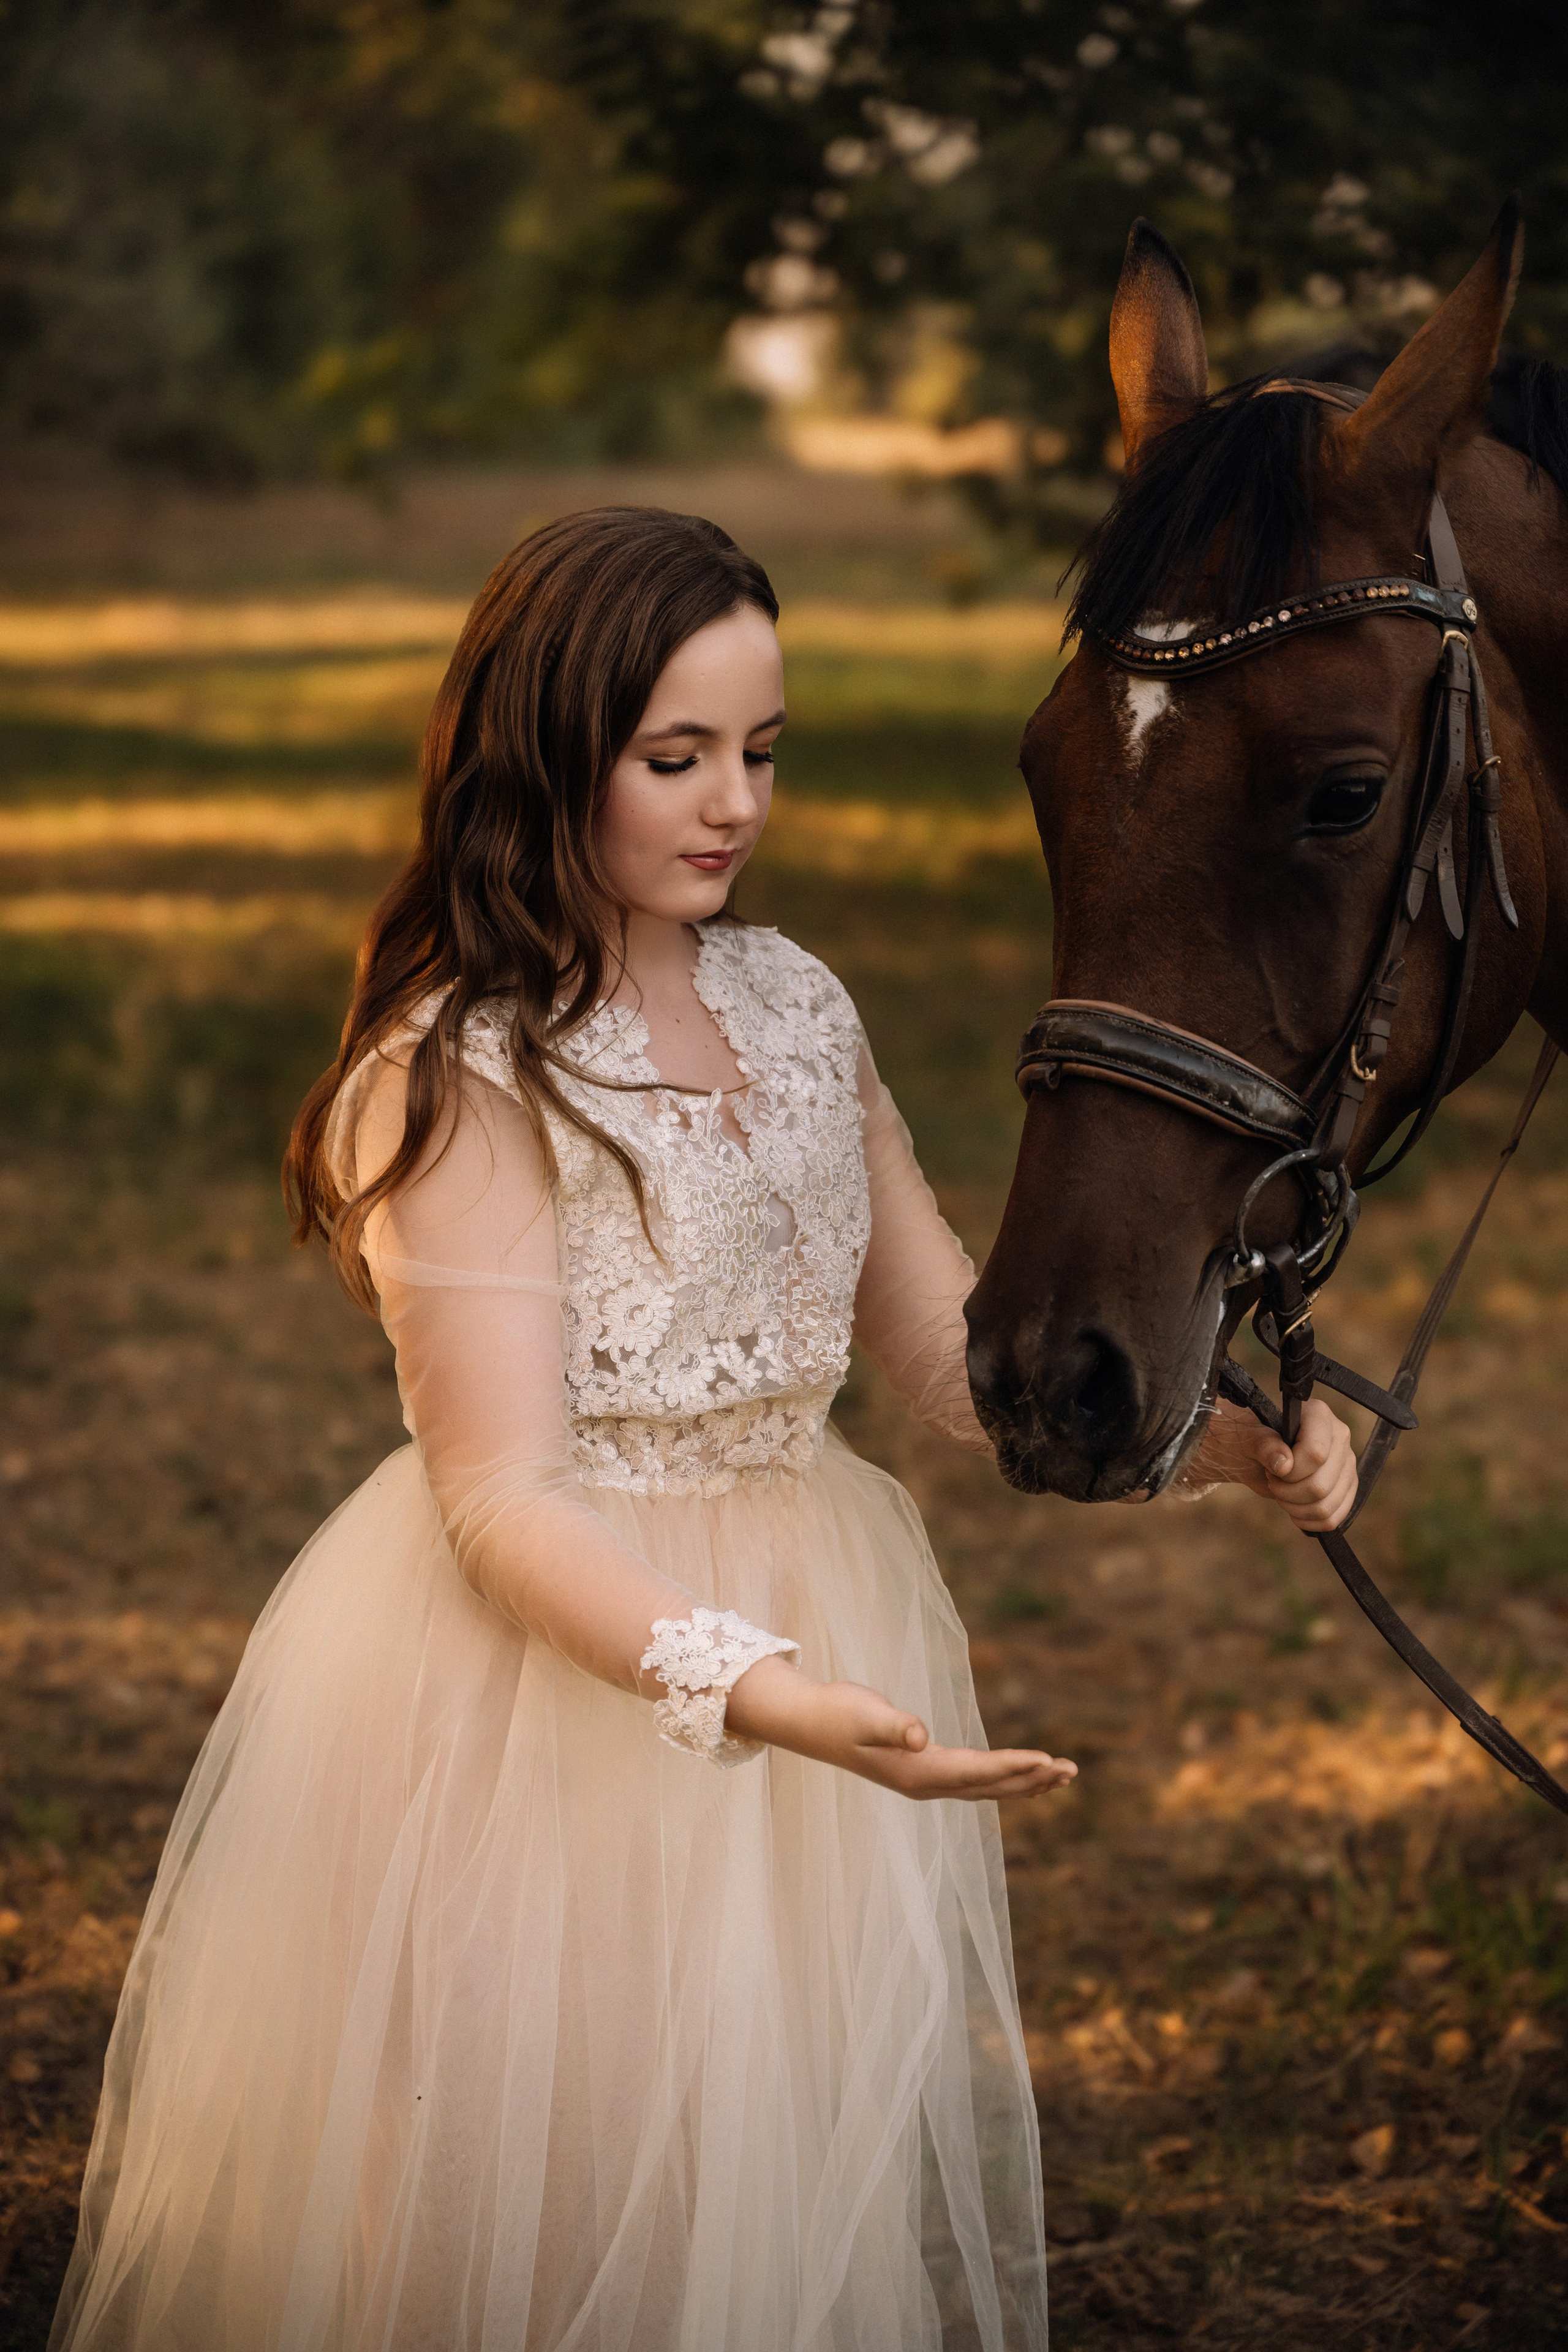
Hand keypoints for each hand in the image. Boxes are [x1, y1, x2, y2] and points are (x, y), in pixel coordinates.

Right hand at [723, 1654, 1076, 1800]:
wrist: (810, 1722)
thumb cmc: (838, 1712)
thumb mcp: (866, 1713)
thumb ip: (894, 1725)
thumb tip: (920, 1736)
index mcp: (918, 1773)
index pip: (977, 1772)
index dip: (1014, 1767)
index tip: (1049, 1761)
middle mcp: (926, 1784)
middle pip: (990, 1787)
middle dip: (1032, 1780)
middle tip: (1072, 1771)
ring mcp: (924, 1781)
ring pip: (985, 1786)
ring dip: (1023, 1782)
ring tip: (1060, 1775)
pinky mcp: (921, 1770)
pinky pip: (972, 1780)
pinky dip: (1000, 1777)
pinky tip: (1017, 1775)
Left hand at [1187, 1393, 1356, 1530]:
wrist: (1257, 1455)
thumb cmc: (1251, 1440)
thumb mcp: (1248, 1439)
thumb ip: (1264, 1445)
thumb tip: (1284, 1463)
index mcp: (1318, 1415)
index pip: (1316, 1453)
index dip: (1291, 1471)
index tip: (1274, 1468)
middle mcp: (1339, 1437)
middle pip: (1321, 1485)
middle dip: (1287, 1492)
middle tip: (1273, 1480)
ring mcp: (1347, 1464)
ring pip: (1326, 1505)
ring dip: (1295, 1508)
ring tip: (1282, 1493)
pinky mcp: (1346, 1487)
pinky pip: (1333, 1518)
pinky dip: (1308, 1521)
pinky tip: (1294, 1511)